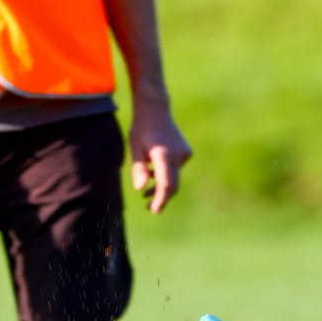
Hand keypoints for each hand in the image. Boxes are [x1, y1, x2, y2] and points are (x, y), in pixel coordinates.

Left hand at [128, 98, 191, 214]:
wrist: (156, 109)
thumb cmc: (142, 129)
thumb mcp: (135, 148)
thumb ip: (138, 168)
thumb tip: (140, 189)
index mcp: (163, 154)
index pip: (166, 183)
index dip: (161, 199)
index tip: (154, 210)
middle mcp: (177, 155)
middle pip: (173, 184)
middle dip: (162, 197)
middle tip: (150, 207)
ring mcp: (184, 154)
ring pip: (175, 178)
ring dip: (162, 186)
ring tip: (146, 193)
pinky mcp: (186, 153)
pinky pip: (176, 169)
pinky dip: (167, 175)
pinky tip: (154, 173)